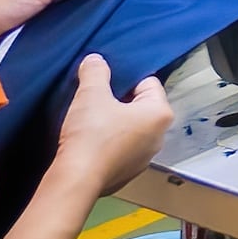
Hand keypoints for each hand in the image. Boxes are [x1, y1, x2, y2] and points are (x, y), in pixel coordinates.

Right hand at [53, 53, 175, 196]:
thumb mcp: (91, 93)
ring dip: (113, 123)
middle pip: (140, 106)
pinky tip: (90, 142)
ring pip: (130, 129)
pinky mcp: (128, 173)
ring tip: (91, 121)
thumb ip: (95, 71)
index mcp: (160, 114)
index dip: (124, 78)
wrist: (77, 178)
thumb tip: (95, 60)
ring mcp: (145, 158)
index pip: (148, 83)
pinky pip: (121, 148)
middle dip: (118, 100)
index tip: (106, 83)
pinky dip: (108, 143)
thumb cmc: (91, 134)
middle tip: (96, 100)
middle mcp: (159, 137)